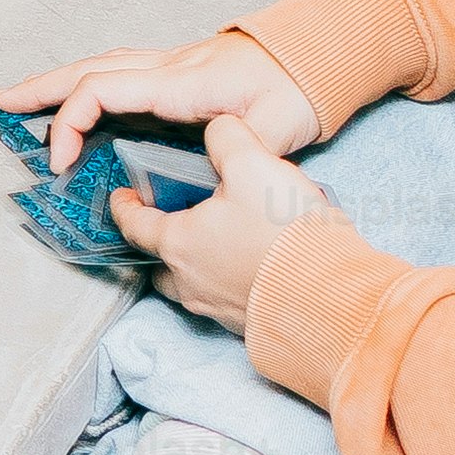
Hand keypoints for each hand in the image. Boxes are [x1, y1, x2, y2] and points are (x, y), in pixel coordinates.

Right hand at [2, 30, 325, 177]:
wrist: (312, 57)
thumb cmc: (293, 94)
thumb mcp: (273, 130)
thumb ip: (234, 150)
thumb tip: (199, 169)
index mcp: (178, 83)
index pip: (102, 92)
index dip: (70, 125)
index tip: (62, 163)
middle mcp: (165, 68)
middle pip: (88, 71)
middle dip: (40, 88)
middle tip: (3, 104)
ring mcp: (168, 66)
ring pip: (99, 67)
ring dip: (57, 80)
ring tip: (24, 96)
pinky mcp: (175, 72)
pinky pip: (117, 71)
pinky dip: (86, 80)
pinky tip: (78, 92)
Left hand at [112, 114, 342, 330]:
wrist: (333, 298)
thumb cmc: (284, 234)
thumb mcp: (253, 164)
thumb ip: (227, 137)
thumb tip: (218, 129)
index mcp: (178, 243)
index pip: (134, 225)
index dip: (123, 207)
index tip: (121, 196)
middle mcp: (190, 282)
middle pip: (160, 262)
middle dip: (162, 241)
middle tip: (175, 219)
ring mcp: (219, 309)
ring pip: (192, 284)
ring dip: (197, 263)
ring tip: (220, 240)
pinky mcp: (250, 325)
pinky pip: (226, 300)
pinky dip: (229, 280)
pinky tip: (254, 262)